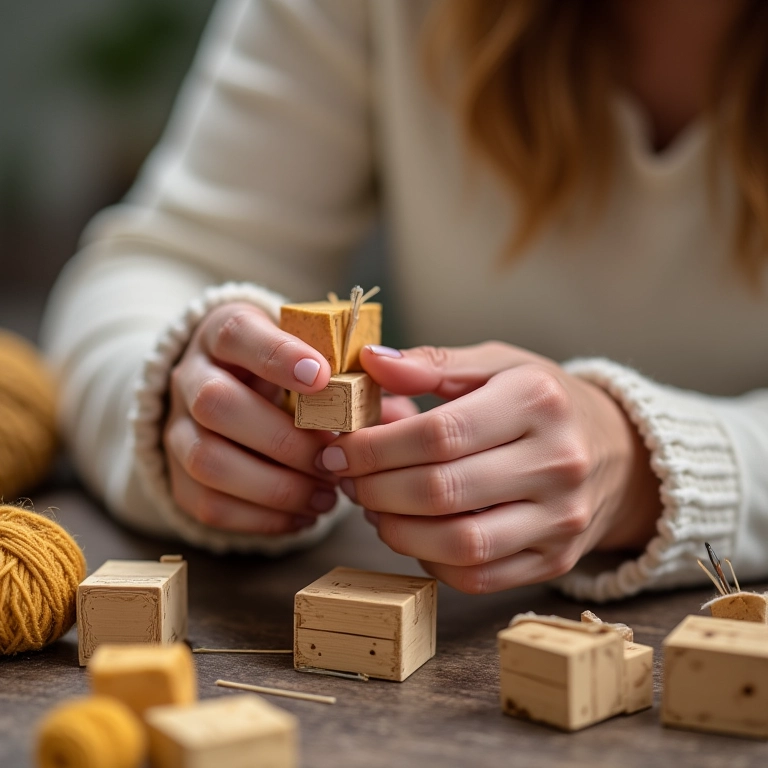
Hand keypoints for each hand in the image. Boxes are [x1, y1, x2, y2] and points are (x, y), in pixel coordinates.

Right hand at [164, 302, 341, 533]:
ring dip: (275, 486)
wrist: (232, 392)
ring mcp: (176, 428)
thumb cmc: (286, 372)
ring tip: (327, 496)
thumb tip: (396, 404)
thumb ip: (349, 369)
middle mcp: (190, 377)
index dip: (277, 355)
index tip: (323, 377)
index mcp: (225, 333)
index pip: (237, 334)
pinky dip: (262, 518)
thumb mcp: (311, 351)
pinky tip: (303, 515)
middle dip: (283, 438)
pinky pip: (208, 505)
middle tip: (333, 457)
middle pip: (216, 403)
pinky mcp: (178, 476)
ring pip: (207, 460)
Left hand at [321, 343, 660, 592]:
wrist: (616, 453)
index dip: (376, 447)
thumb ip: (434, 363)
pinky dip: (429, 561)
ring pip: (459, 544)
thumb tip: (370, 364)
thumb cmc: (543, 402)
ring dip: (396, 531)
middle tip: (346, 479)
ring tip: (372, 508)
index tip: (339, 448)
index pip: (440, 434)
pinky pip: (478, 578)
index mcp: (538, 402)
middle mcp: (558, 463)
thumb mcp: (498, 365)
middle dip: (375, 489)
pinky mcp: (555, 560)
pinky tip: (413, 533)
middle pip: (442, 491)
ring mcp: (562, 520)